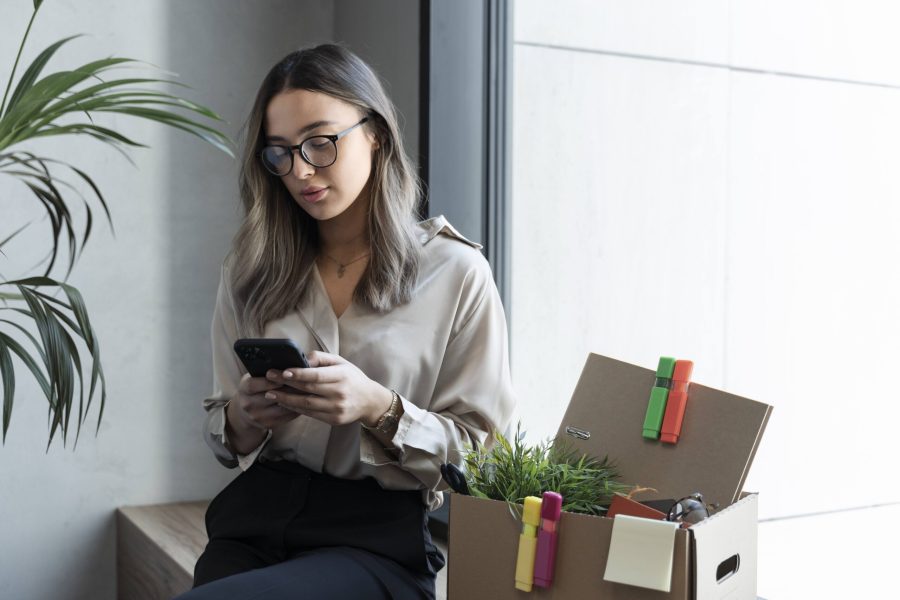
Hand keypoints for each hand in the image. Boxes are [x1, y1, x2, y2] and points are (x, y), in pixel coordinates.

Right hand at [228, 372, 301, 432]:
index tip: (285, 374)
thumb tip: (289, 364)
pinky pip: (287, 416)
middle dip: (289, 388)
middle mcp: (248, 404)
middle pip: (271, 396)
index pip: (254, 384)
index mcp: (244, 389)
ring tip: (308, 389)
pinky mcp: (268, 424)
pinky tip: (306, 400)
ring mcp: (258, 416)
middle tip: (305, 380)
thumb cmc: (256, 388)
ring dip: (296, 398)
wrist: (245, 412)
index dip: (270, 380)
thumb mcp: (255, 377)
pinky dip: (298, 407)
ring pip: (282, 407)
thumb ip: (268, 371)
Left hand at [264, 350, 392, 426]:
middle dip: (286, 384)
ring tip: (270, 394)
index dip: (298, 374)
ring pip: (306, 404)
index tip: (282, 371)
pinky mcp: (334, 420)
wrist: (370, 401)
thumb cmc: (352, 378)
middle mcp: (340, 393)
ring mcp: (337, 408)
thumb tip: (302, 358)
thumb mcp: (342, 362)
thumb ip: (321, 358)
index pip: (316, 375)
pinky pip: (310, 414)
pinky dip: (295, 408)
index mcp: (342, 376)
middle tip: (269, 378)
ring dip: (286, 399)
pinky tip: (284, 403)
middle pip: (308, 389)